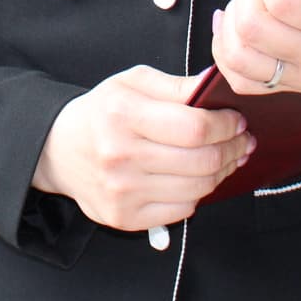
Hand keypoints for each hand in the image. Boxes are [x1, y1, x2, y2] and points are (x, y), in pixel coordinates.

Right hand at [31, 64, 254, 231]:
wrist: (58, 149)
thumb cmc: (102, 112)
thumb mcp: (132, 82)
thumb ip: (176, 85)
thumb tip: (218, 89)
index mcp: (122, 113)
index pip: (195, 127)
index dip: (226, 125)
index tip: (237, 120)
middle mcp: (120, 154)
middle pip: (201, 161)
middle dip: (233, 149)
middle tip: (242, 140)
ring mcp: (122, 191)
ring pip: (197, 189)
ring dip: (222, 173)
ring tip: (227, 158)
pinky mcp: (125, 217)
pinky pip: (182, 211)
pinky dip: (197, 194)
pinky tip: (196, 178)